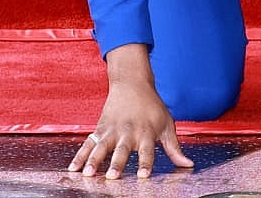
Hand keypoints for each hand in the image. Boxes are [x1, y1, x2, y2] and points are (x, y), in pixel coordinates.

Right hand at [67, 44, 193, 179]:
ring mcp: (112, 130)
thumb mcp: (167, 124)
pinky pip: (88, 144)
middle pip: (121, 149)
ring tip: (88, 173)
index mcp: (146, 132)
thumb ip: (174, 147)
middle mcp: (128, 132)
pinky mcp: (100, 129)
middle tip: (112, 176)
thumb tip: (188, 165)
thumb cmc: (152, 106)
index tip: (143, 175)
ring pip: (101, 147)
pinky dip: (79, 156)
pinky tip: (72, 168)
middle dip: (117, 163)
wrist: (132, 83)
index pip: (146, 150)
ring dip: (94, 160)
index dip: (145, 163)